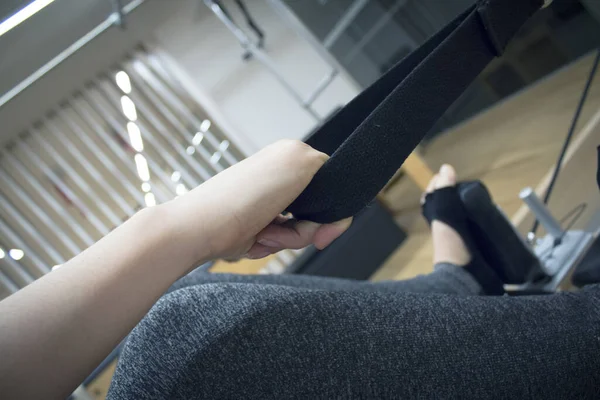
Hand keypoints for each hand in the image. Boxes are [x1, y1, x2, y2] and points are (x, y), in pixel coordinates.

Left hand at [163, 140, 351, 263]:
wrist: (200, 230)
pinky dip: (269, 246)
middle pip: (317, 213)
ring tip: (262, 234)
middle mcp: (281, 178)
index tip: (323, 231)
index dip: (331, 213)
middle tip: (281, 230)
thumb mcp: (298, 164)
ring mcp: (269, 203)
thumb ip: (328, 166)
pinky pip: (280, 241)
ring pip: (300, 231)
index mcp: (291, 158)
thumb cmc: (242, 197)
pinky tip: (252, 240)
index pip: (332, 187)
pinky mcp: (257, 224)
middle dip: (303, 230)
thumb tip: (340, 183)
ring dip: (285, 240)